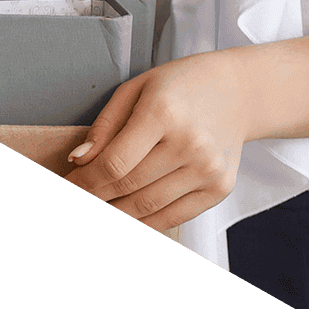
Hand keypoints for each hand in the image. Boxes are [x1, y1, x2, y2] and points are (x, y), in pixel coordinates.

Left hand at [63, 50, 256, 232]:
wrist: (239, 91)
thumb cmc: (183, 84)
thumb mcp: (137, 88)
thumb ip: (105, 126)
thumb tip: (79, 161)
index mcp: (163, 112)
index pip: (114, 163)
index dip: (85, 182)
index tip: (69, 187)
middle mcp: (189, 143)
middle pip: (128, 188)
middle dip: (95, 199)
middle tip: (77, 202)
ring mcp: (207, 169)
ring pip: (148, 208)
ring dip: (116, 215)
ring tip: (98, 210)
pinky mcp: (219, 188)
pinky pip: (174, 217)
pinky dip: (146, 224)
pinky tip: (128, 219)